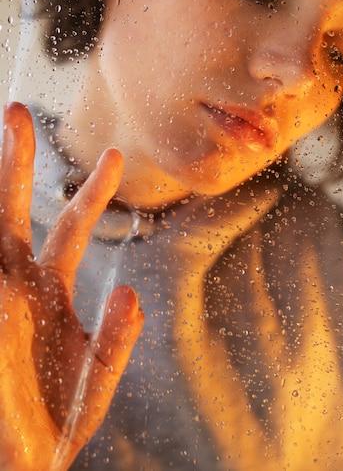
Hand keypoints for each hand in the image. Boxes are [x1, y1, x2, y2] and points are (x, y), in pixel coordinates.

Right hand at [0, 102, 143, 470]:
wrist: (18, 463)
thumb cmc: (55, 424)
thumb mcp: (96, 378)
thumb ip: (116, 337)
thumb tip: (128, 291)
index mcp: (50, 288)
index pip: (72, 225)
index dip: (94, 190)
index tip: (117, 153)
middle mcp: (17, 283)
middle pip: (14, 207)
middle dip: (16, 159)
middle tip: (18, 110)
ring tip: (2, 127)